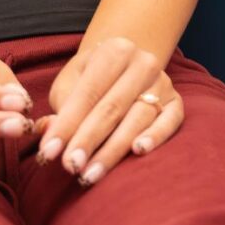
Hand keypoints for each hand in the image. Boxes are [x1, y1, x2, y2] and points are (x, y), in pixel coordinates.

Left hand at [36, 36, 184, 186]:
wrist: (126, 67)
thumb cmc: (92, 81)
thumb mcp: (70, 84)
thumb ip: (61, 109)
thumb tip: (48, 135)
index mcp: (114, 51)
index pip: (88, 92)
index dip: (67, 124)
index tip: (48, 152)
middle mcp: (143, 63)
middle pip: (112, 107)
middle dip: (88, 140)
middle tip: (70, 166)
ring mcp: (163, 82)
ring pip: (138, 118)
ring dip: (113, 149)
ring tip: (90, 173)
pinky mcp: (176, 102)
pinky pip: (170, 121)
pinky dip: (156, 136)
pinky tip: (139, 151)